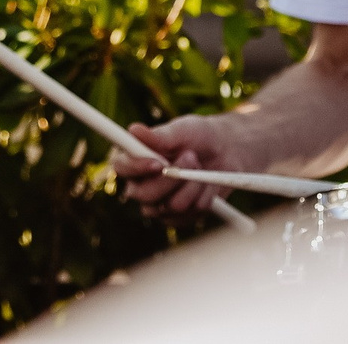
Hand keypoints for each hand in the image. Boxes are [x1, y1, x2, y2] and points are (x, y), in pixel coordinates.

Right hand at [119, 114, 258, 218]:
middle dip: (172, 178)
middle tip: (191, 157)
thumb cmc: (199, 135)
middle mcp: (142, 185)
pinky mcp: (179, 217)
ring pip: (172, 206)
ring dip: (193, 184)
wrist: (226, 151)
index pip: (122, 167)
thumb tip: (134, 130)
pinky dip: (204, 196)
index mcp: (135, 159)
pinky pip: (191, 214)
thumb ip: (160, 135)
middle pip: (144, 195)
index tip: (158, 162)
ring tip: (201, 167)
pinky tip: (206, 183)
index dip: (136, 167)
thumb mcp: (182, 129)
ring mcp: (159, 205)